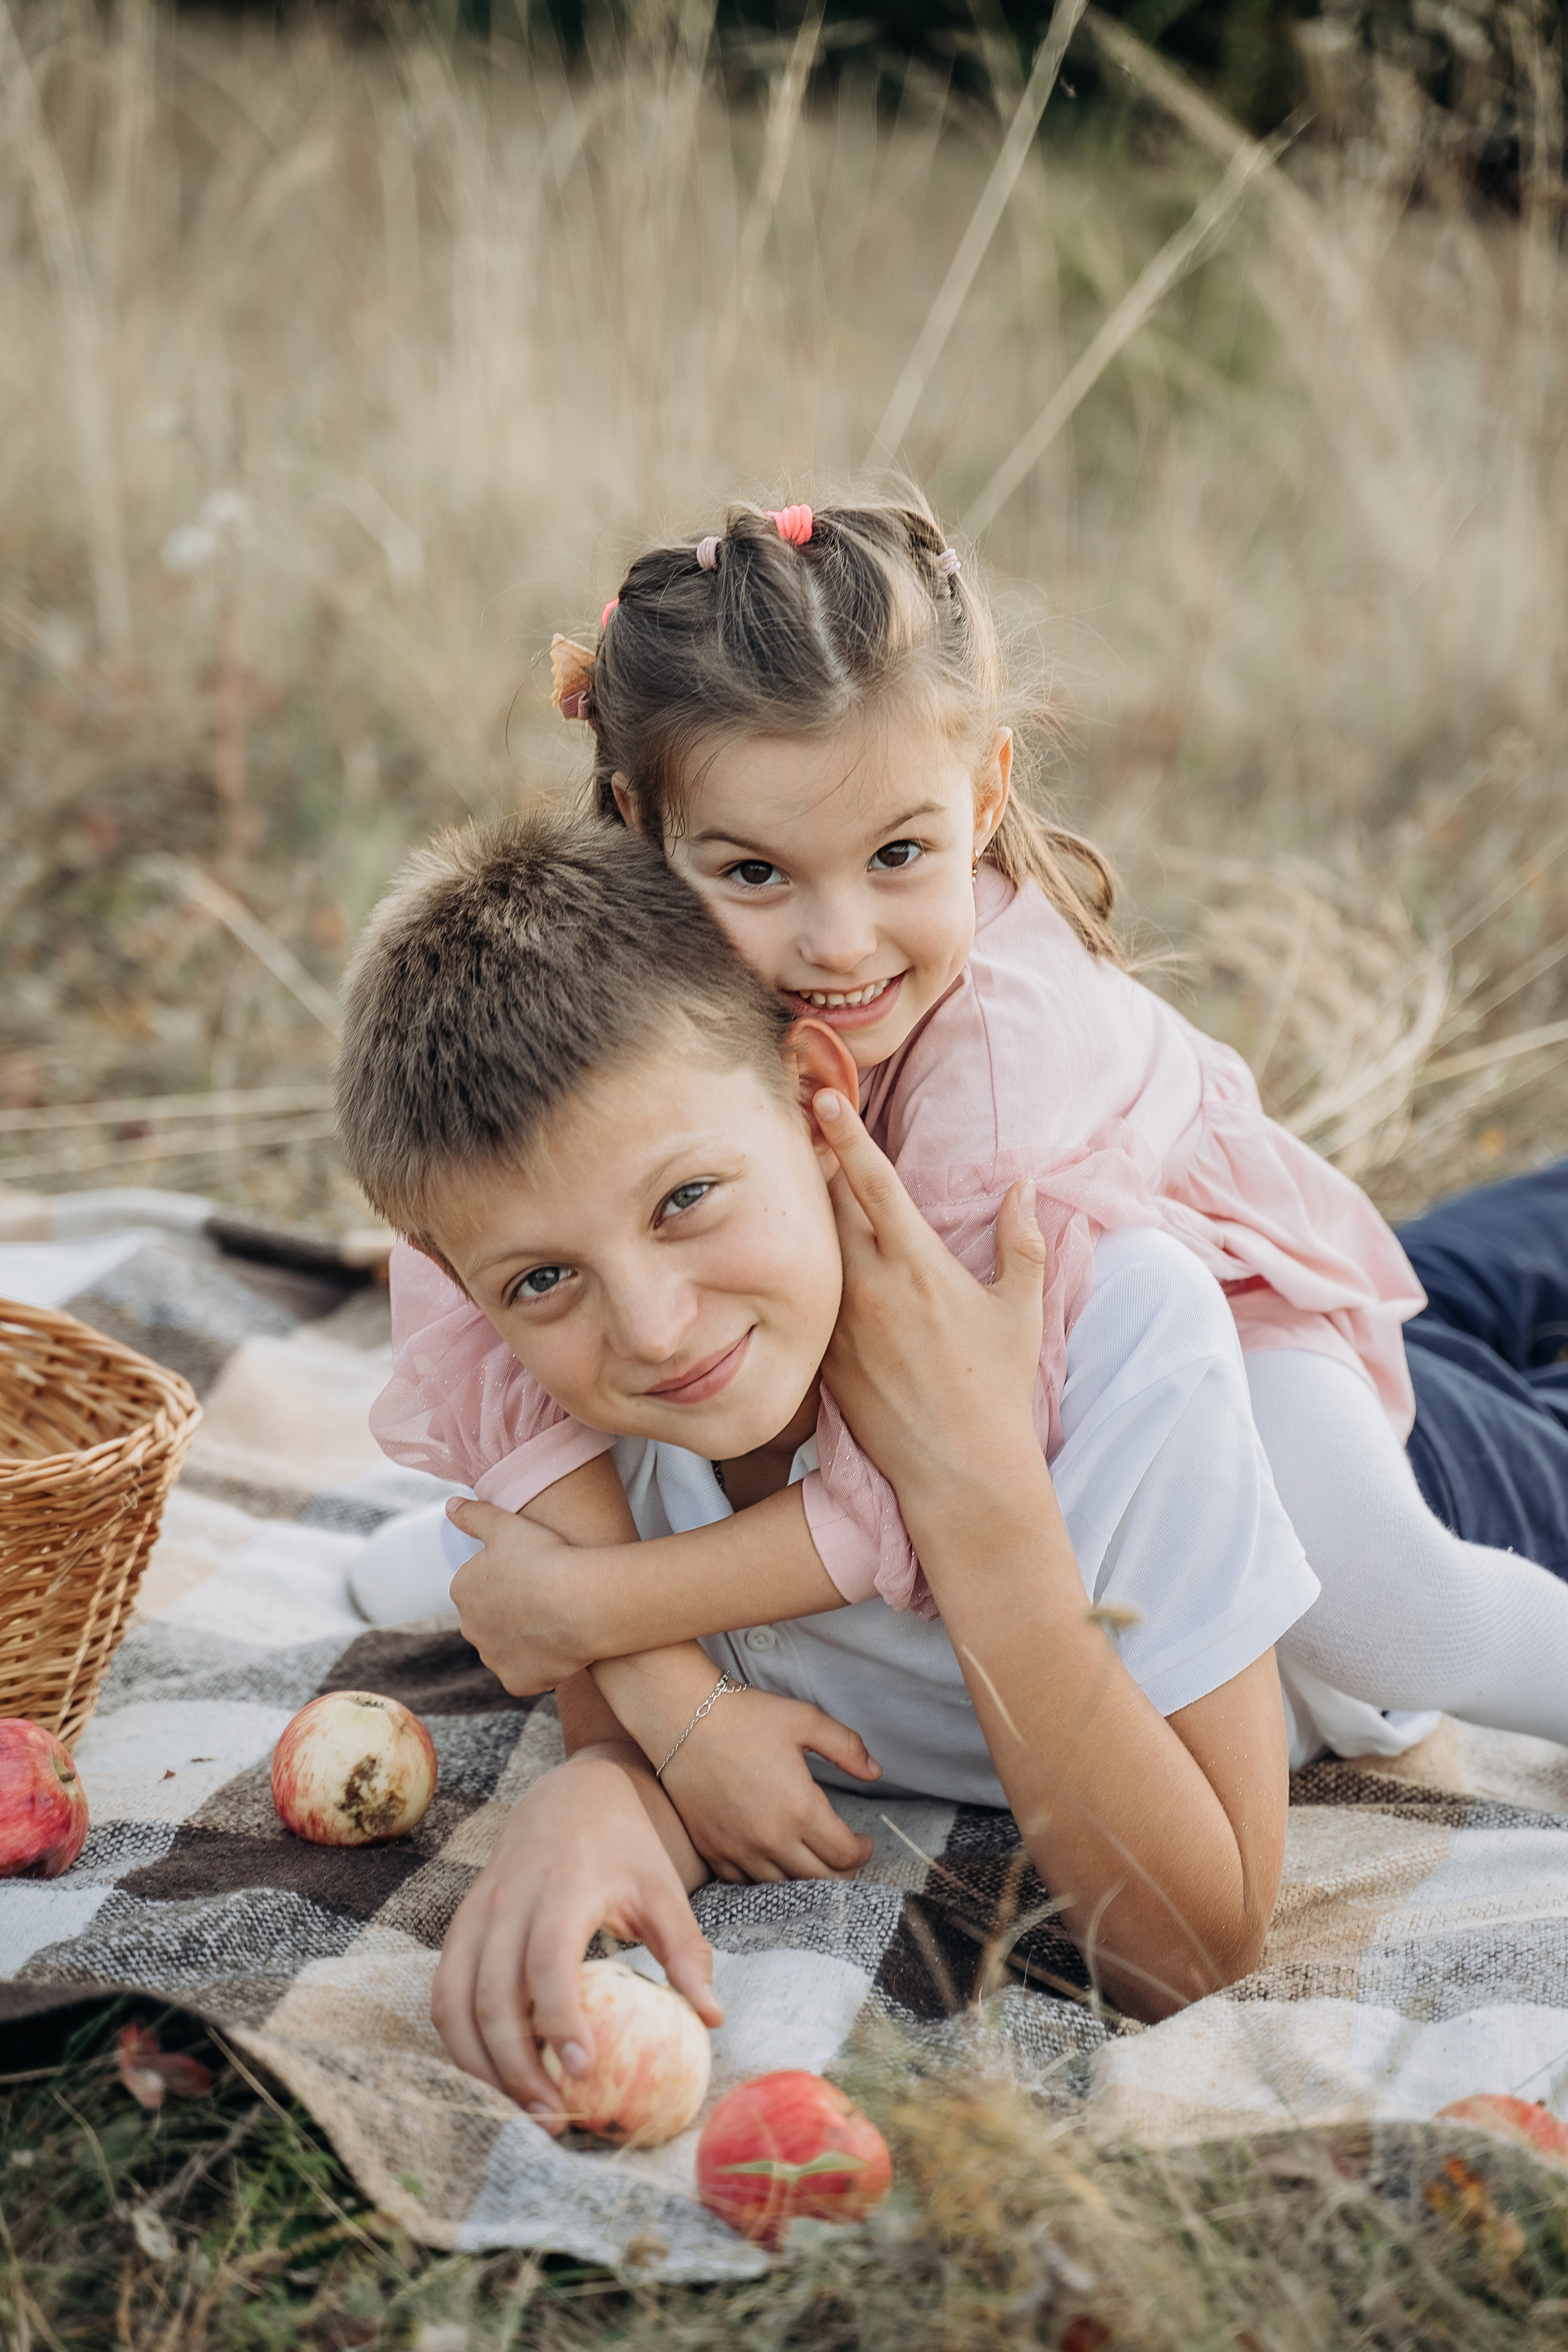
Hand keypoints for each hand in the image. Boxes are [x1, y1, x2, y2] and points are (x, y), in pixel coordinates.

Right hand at [431, 1752, 722, 2118]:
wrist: (570, 1795)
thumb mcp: (663, 1888)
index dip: (560, 2019)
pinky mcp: (459, 1926)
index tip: (582, 2072)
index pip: (549, 1961)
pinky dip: (459, 2042)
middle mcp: (509, 1900)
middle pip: (492, 1995)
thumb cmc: (625, 1848)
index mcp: (564, 1887)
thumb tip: (713, 2019)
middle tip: (552, 2119)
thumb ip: (686, 1950)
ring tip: (520, 2109)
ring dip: (479, 2065)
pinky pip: (444, 1993)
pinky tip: (493, 2076)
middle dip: (514, 2067)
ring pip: (454, 2001)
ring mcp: (477, 1913)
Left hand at [446, 1499, 596, 1692]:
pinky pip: (528, 1674)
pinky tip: (561, 1647)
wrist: (582, 1601)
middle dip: (512, 1612)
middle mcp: (470, 1628)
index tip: (533, 1572)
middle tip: (547, 1597)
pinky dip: (541, 1665)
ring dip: (526, 1639)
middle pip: (491, 1619)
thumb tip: (450, 1505)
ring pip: (508, 1648)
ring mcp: (494, 1658)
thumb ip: (474, 1515)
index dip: (509, 1579)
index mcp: (462, 1590)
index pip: (479, 1586)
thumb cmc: (546, 1557)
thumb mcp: (507, 1525)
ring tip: (558, 1620)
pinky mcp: (518, 1682)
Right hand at [660, 1687, 879, 1882]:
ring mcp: (738, 1849)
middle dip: (842, 1874)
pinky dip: (766, 1880)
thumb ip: (847, 1748)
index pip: (844, 1855)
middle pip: (819, 1881)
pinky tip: (774, 1863)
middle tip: (845, 1858)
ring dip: (805, 1881)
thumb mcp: (806, 1720)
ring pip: (783, 1888)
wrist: (682, 1717)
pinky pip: (745, 1885)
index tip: (864, 1842)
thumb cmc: (746, 1715)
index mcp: (800, 1809)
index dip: (861, 1852)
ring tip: (814, 1862)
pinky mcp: (712, 1849)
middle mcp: (770, 1839)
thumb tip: (875, 1772)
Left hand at [815, 1087, 1047, 1505]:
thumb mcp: (1021, 1309)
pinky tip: (806, 1272)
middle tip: (809, 1136)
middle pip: (827, 1206)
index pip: (872, 1182)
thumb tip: (1028, 1187)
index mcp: (918, 1265)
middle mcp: (870, 1287)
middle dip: (819, 1168)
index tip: (824, 1097)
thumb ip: (1023, 1242)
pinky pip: (809, 1302)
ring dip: (812, 1221)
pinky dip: (810, 1278)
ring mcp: (840, 1324)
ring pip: (812, 1251)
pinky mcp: (824, 1359)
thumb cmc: (997, 1387)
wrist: (959, 1469)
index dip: (846, 1133)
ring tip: (804, 1196)